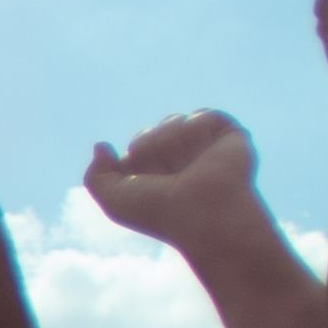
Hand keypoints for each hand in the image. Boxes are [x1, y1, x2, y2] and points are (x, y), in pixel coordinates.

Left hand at [81, 111, 263, 254]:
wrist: (203, 213)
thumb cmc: (159, 211)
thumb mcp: (113, 199)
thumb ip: (96, 175)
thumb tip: (102, 146)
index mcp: (160, 177)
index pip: (136, 147)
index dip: (135, 158)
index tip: (147, 182)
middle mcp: (183, 164)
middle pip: (151, 131)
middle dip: (150, 144)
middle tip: (168, 175)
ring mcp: (206, 151)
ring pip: (173, 120)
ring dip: (170, 137)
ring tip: (187, 165)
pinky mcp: (231, 139)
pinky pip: (204, 115)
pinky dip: (197, 127)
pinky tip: (203, 150)